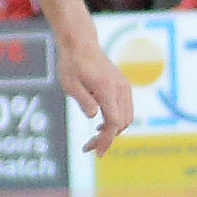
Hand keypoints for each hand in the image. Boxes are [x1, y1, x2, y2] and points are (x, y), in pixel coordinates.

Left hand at [57, 27, 134, 155]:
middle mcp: (120, 88)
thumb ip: (83, 100)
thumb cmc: (72, 64)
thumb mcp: (70, 84)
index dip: (106, 140)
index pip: (113, 122)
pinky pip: (125, 110)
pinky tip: (100, 124)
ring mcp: (124, 86)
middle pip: (121, 123)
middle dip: (107, 139)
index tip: (97, 152)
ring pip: (126, 118)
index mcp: (107, 89)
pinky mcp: (123, 86)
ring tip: (93, 138)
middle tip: (88, 147)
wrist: (81, 44)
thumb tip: (94, 117)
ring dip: (113, 131)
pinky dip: (116, 121)